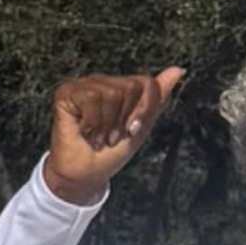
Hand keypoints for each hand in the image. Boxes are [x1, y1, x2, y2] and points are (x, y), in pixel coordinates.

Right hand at [43, 63, 181, 205]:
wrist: (87, 174)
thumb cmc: (111, 152)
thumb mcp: (142, 126)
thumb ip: (158, 98)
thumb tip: (178, 70)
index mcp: (121, 87)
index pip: (146, 83)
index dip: (144, 110)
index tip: (132, 130)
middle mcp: (103, 82)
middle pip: (131, 87)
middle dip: (124, 118)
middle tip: (112, 135)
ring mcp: (84, 85)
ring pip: (111, 94)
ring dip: (107, 124)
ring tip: (98, 135)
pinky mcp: (66, 92)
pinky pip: (91, 98)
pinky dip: (92, 122)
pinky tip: (85, 131)